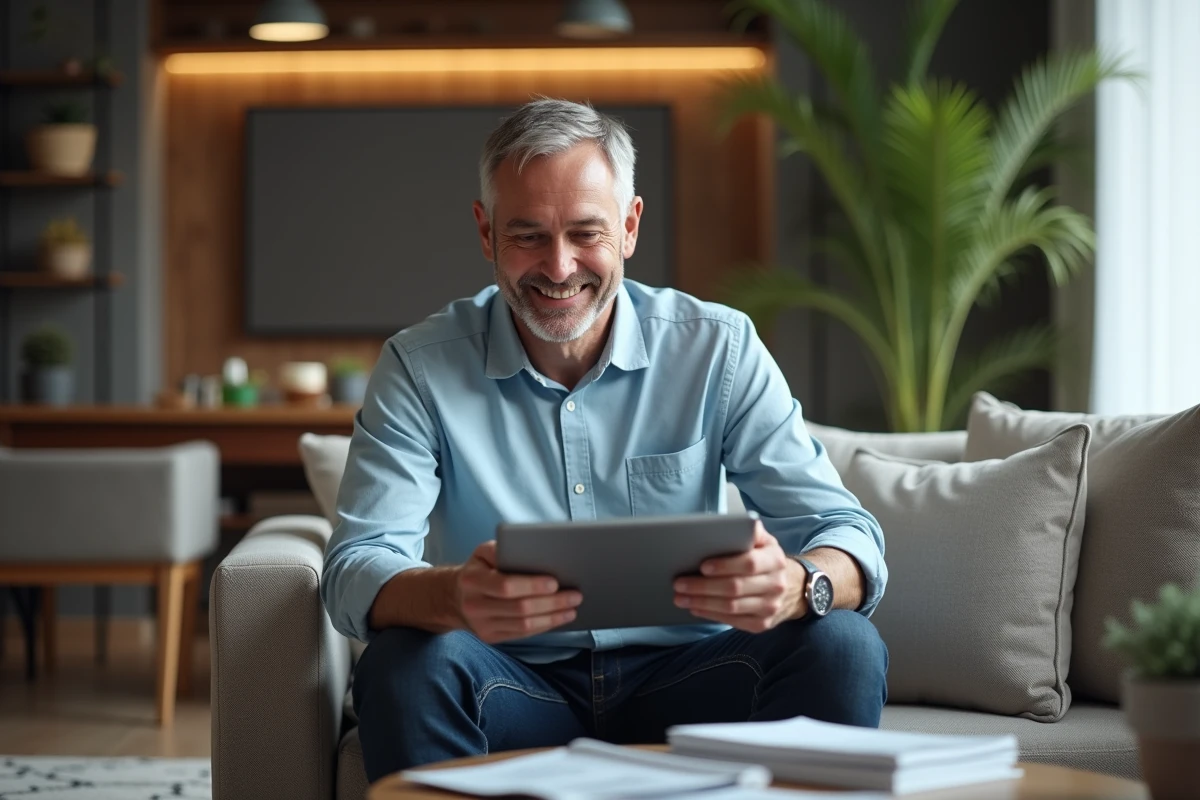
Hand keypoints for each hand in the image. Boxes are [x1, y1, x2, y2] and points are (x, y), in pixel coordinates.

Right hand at [456, 541, 582, 643]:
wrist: (456, 596)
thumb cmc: (479, 568)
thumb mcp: (483, 552)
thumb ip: (502, 549)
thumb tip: (529, 551)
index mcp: (472, 580)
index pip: (505, 586)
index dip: (532, 586)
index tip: (555, 582)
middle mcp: (474, 605)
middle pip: (519, 608)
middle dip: (551, 603)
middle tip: (575, 595)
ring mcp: (482, 625)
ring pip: (523, 626)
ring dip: (552, 617)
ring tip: (573, 608)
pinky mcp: (490, 637)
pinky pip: (522, 635)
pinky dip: (544, 626)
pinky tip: (559, 618)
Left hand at [673, 521, 804, 632]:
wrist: (794, 587)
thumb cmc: (767, 560)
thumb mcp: (765, 541)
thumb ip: (750, 531)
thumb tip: (733, 523)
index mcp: (775, 559)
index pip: (749, 563)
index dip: (724, 566)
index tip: (702, 566)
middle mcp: (776, 585)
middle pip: (735, 588)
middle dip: (702, 587)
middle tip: (679, 583)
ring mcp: (770, 607)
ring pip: (731, 607)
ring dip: (702, 603)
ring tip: (680, 597)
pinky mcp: (763, 624)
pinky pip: (734, 622)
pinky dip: (711, 615)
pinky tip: (695, 608)